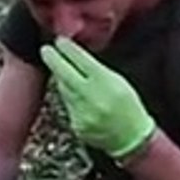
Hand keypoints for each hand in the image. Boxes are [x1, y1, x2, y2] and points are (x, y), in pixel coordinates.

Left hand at [39, 36, 156, 160]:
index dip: (67, 49)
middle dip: (53, 60)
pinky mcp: (76, 125)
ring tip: (64, 72)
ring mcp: (82, 113)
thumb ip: (97, 69)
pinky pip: (67, 106)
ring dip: (62, 79)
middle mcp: (91, 97)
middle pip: (64, 74)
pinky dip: (70, 99)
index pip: (81, 60)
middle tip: (46, 50)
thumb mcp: (119, 82)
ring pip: (63, 90)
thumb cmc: (128, 106)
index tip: (59, 41)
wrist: (133, 138)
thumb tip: (75, 57)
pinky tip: (78, 97)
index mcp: (106, 83)